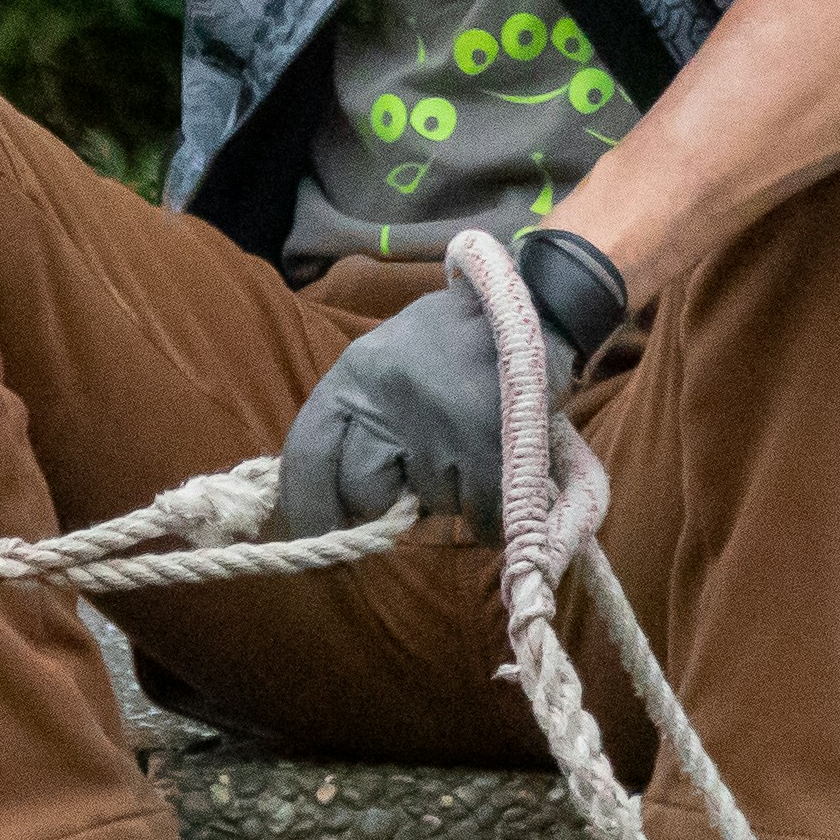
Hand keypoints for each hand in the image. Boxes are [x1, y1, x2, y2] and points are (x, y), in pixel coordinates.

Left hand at [274, 283, 577, 546]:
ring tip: (470, 449)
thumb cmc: (452, 340)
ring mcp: (439, 428)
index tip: (318, 537)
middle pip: (363, 492)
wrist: (533, 302)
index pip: (307, 455)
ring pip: (429, 507)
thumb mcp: (386, 360)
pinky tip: (498, 474)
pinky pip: (478, 518)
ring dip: (450, 496)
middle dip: (387, 504)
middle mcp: (388, 401)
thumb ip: (359, 419)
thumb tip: (337, 502)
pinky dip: (489, 513)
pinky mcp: (490, 450)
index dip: (307, 506)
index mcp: (354, 376)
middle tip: (417, 483)